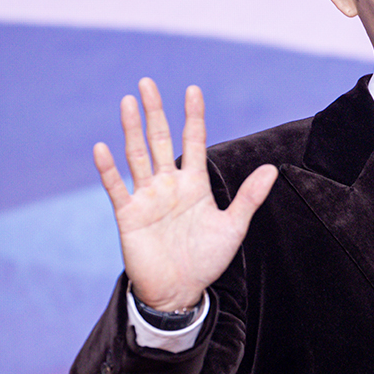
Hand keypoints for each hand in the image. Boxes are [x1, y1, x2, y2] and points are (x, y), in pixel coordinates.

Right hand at [93, 78, 277, 310]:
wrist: (180, 290)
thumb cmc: (206, 260)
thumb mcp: (233, 228)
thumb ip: (249, 198)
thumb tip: (271, 168)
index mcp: (194, 184)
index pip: (193, 141)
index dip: (192, 117)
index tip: (192, 89)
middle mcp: (168, 185)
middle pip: (159, 140)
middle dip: (154, 112)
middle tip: (147, 82)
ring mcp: (147, 197)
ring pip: (137, 156)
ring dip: (132, 130)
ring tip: (128, 102)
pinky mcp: (129, 214)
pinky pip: (116, 188)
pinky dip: (108, 169)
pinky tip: (102, 148)